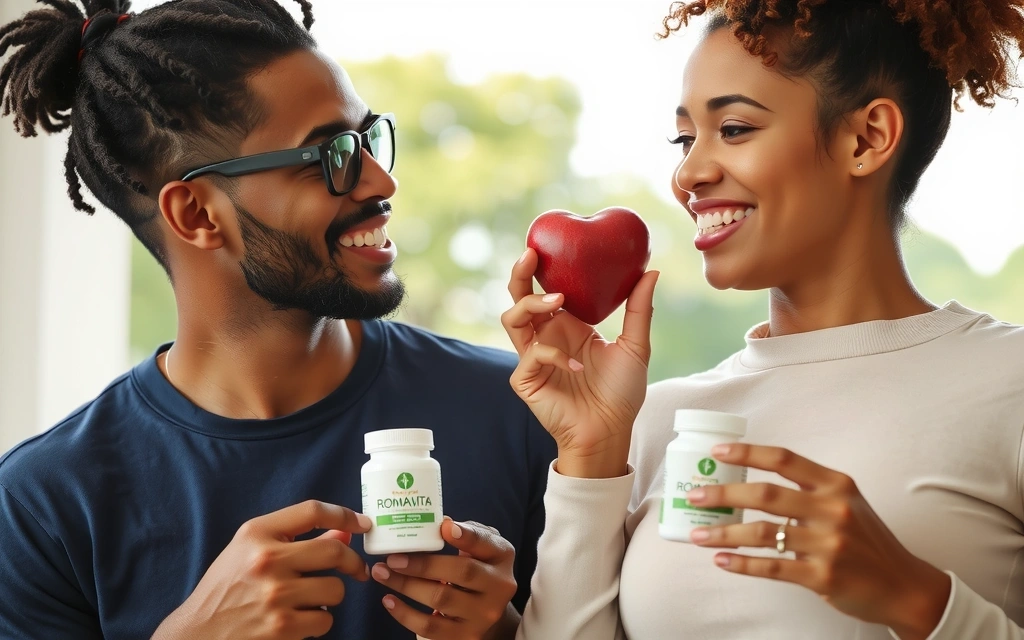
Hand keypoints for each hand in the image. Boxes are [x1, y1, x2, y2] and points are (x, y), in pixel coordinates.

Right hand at [151, 501, 371, 639]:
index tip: (363, 524)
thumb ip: (296, 538)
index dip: (345, 514)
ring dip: (331, 597)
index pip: (312, 511)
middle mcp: (266, 560)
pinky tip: (300, 620)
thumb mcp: (251, 550)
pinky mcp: (281, 628)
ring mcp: (275, 595)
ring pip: (335, 590)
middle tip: (357, 570)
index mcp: (257, 533)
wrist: (196, 633)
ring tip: (312, 600)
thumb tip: (345, 532)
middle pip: (334, 551)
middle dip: (353, 562)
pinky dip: (319, 623)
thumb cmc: (228, 587)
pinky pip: (325, 620)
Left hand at [371, 517, 518, 639]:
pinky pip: (430, 628)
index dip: (466, 536)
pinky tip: (389, 600)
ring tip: (383, 574)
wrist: (488, 611)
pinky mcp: (465, 637)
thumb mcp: (480, 547)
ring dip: (406, 585)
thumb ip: (466, 533)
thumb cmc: (478, 568)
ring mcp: (483, 615)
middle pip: (461, 572)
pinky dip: (405, 614)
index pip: (485, 543)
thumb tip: (442, 523)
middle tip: (392, 558)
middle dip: (422, 564)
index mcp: (502, 557)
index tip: (444, 527)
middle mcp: (499, 587)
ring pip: (441, 600)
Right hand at [500, 248, 659, 477]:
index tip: (547, 245)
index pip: (546, 289)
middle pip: (519, 297)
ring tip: (557, 301)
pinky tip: (576, 366)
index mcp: (566, 325)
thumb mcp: (636, 346)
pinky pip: (531, 355)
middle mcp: (546, 336)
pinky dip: (553, 355)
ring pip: (512, 320)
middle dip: (520, 275)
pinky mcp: (526, 379)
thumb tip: (651, 271)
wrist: (610, 431)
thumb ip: (639, 310)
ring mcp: (532, 357)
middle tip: (531, 255)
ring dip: (531, 305)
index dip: (540, 268)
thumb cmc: (621, 393)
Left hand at [686, 444, 950, 639]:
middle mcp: (833, 509)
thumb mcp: (847, 502)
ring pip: (763, 533)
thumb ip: (809, 490)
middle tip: (694, 496)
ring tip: (698, 535)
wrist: (904, 586)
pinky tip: (722, 560)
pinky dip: (742, 563)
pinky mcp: (822, 576)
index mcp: (836, 484)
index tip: (717, 452)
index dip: (748, 452)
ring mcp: (828, 544)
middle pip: (766, 494)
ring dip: (724, 533)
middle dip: (724, 494)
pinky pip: (772, 567)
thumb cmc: (866, 540)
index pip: (785, 459)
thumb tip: (751, 481)